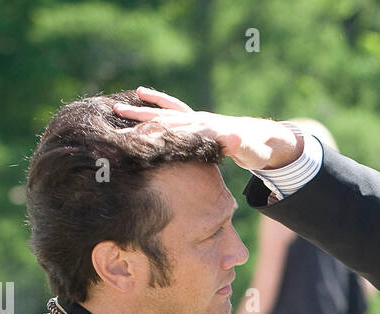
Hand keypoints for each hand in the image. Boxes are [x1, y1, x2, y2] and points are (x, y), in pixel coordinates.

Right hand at [112, 87, 303, 170]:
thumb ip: (243, 146)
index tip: (135, 138)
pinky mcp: (197, 119)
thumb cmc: (258, 149)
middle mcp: (199, 120)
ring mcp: (197, 118)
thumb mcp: (253, 151)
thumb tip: (234, 137)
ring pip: (165, 112)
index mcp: (207, 130)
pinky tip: (141, 96)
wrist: (263, 138)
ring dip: (142, 110)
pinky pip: (173, 108)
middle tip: (115, 121)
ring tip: (117, 108)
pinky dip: (157, 102)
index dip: (157, 134)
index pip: (178, 131)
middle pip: (165, 119)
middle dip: (141, 120)